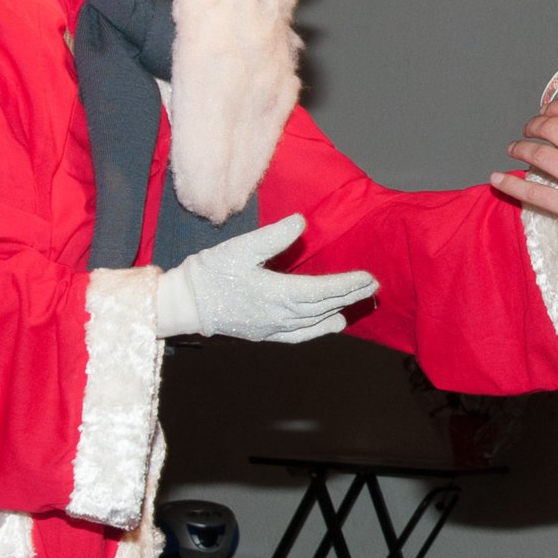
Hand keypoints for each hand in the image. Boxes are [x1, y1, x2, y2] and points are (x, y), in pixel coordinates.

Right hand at [155, 213, 377, 342]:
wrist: (185, 303)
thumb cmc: (210, 272)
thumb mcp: (241, 247)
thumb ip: (274, 236)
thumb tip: (301, 222)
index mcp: (276, 293)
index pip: (322, 290)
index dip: (347, 284)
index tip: (368, 277)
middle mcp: (279, 315)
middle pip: (323, 305)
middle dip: (350, 295)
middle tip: (373, 286)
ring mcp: (272, 327)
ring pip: (315, 320)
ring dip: (339, 309)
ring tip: (359, 301)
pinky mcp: (264, 333)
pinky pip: (300, 334)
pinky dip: (319, 329)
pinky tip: (333, 324)